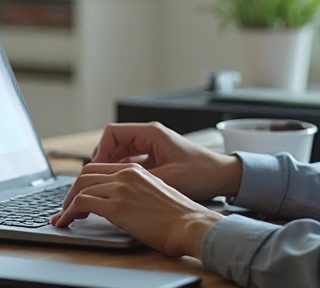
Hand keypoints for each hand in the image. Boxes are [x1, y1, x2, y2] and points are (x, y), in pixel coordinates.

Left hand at [50, 163, 223, 257]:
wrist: (192, 224)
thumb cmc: (181, 217)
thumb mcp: (157, 196)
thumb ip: (138, 194)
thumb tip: (124, 207)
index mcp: (137, 170)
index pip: (100, 168)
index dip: (85, 182)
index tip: (79, 196)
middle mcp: (126, 174)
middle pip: (86, 174)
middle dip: (72, 191)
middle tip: (67, 207)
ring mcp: (120, 188)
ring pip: (80, 187)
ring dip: (67, 203)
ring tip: (64, 217)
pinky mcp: (116, 205)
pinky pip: (80, 203)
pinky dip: (68, 212)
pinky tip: (66, 222)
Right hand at [89, 122, 243, 200]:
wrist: (224, 176)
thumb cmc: (201, 174)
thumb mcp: (167, 178)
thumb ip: (139, 179)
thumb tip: (113, 186)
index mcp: (151, 133)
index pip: (112, 133)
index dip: (100, 151)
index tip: (95, 170)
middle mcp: (150, 135)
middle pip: (114, 142)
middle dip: (102, 160)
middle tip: (96, 180)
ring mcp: (153, 145)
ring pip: (121, 152)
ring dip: (112, 166)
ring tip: (105, 185)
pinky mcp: (157, 156)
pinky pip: (132, 160)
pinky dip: (123, 170)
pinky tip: (120, 186)